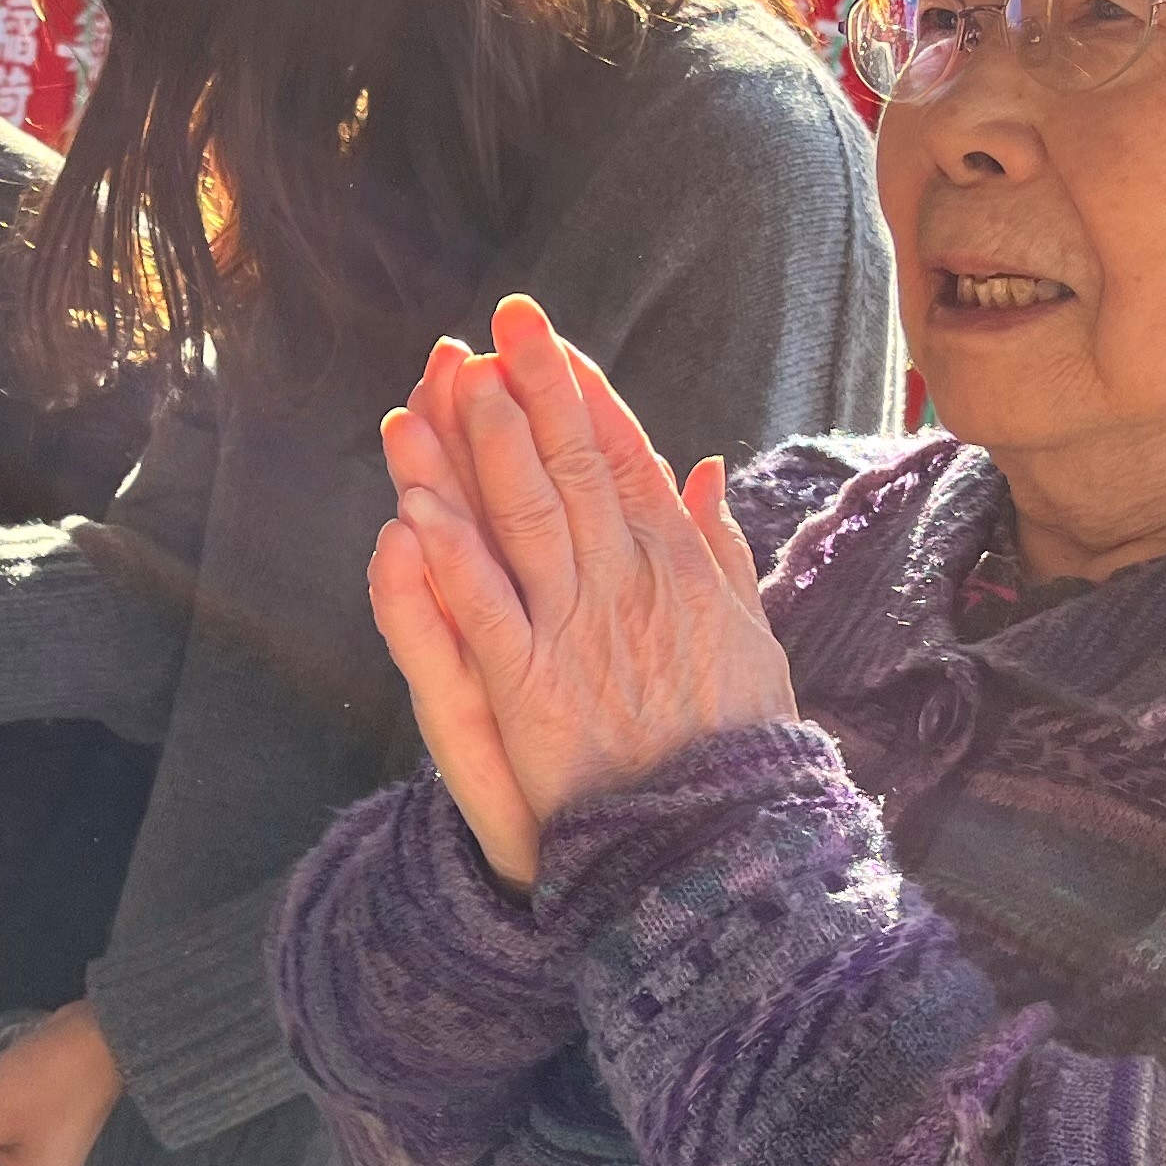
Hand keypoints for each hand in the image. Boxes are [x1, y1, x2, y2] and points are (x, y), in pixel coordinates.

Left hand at [386, 296, 794, 873]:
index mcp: (681, 569)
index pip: (629, 460)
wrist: (725, 845)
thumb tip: (705, 469)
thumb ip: (720, 550)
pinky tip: (415, 504)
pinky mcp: (533, 689)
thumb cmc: (738, 747)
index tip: (554, 343)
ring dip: (483, 444)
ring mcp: (579, 632)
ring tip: (450, 381)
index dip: (587, 396)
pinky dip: (450, 553)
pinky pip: (482, 609)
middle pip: (575, 467)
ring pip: (523, 518)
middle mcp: (630, 585)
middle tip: (505, 320)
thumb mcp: (750, 638)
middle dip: (538, 387)